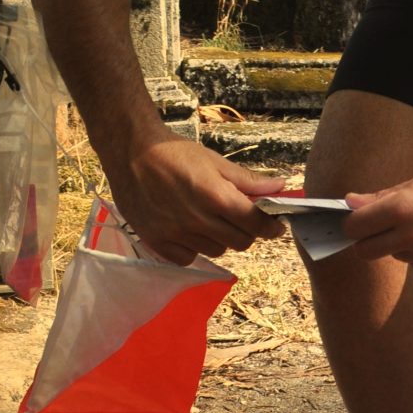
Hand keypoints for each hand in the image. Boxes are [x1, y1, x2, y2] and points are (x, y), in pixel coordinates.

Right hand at [108, 134, 288, 265]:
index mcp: (216, 197)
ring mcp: (175, 234)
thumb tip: (280, 187)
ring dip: (221, 239)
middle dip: (247, 232)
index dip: (271, 227)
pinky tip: (190, 231)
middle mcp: (197, 220)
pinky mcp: (156, 242)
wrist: (131, 154)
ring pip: (216, 251)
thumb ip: (248, 180)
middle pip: (240, 242)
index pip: (255, 224)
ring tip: (210, 220)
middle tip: (241, 219)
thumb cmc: (176, 154)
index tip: (275, 226)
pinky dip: (194, 248)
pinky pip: (188, 258)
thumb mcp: (216, 162)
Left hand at [343, 163, 412, 272]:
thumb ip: (381, 197)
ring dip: (399, 244)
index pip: (354, 228)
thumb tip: (349, 202)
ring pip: (395, 256)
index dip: (352, 223)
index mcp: (404, 209)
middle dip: (367, 240)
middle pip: (365, 252)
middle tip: (379, 228)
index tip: (357, 219)